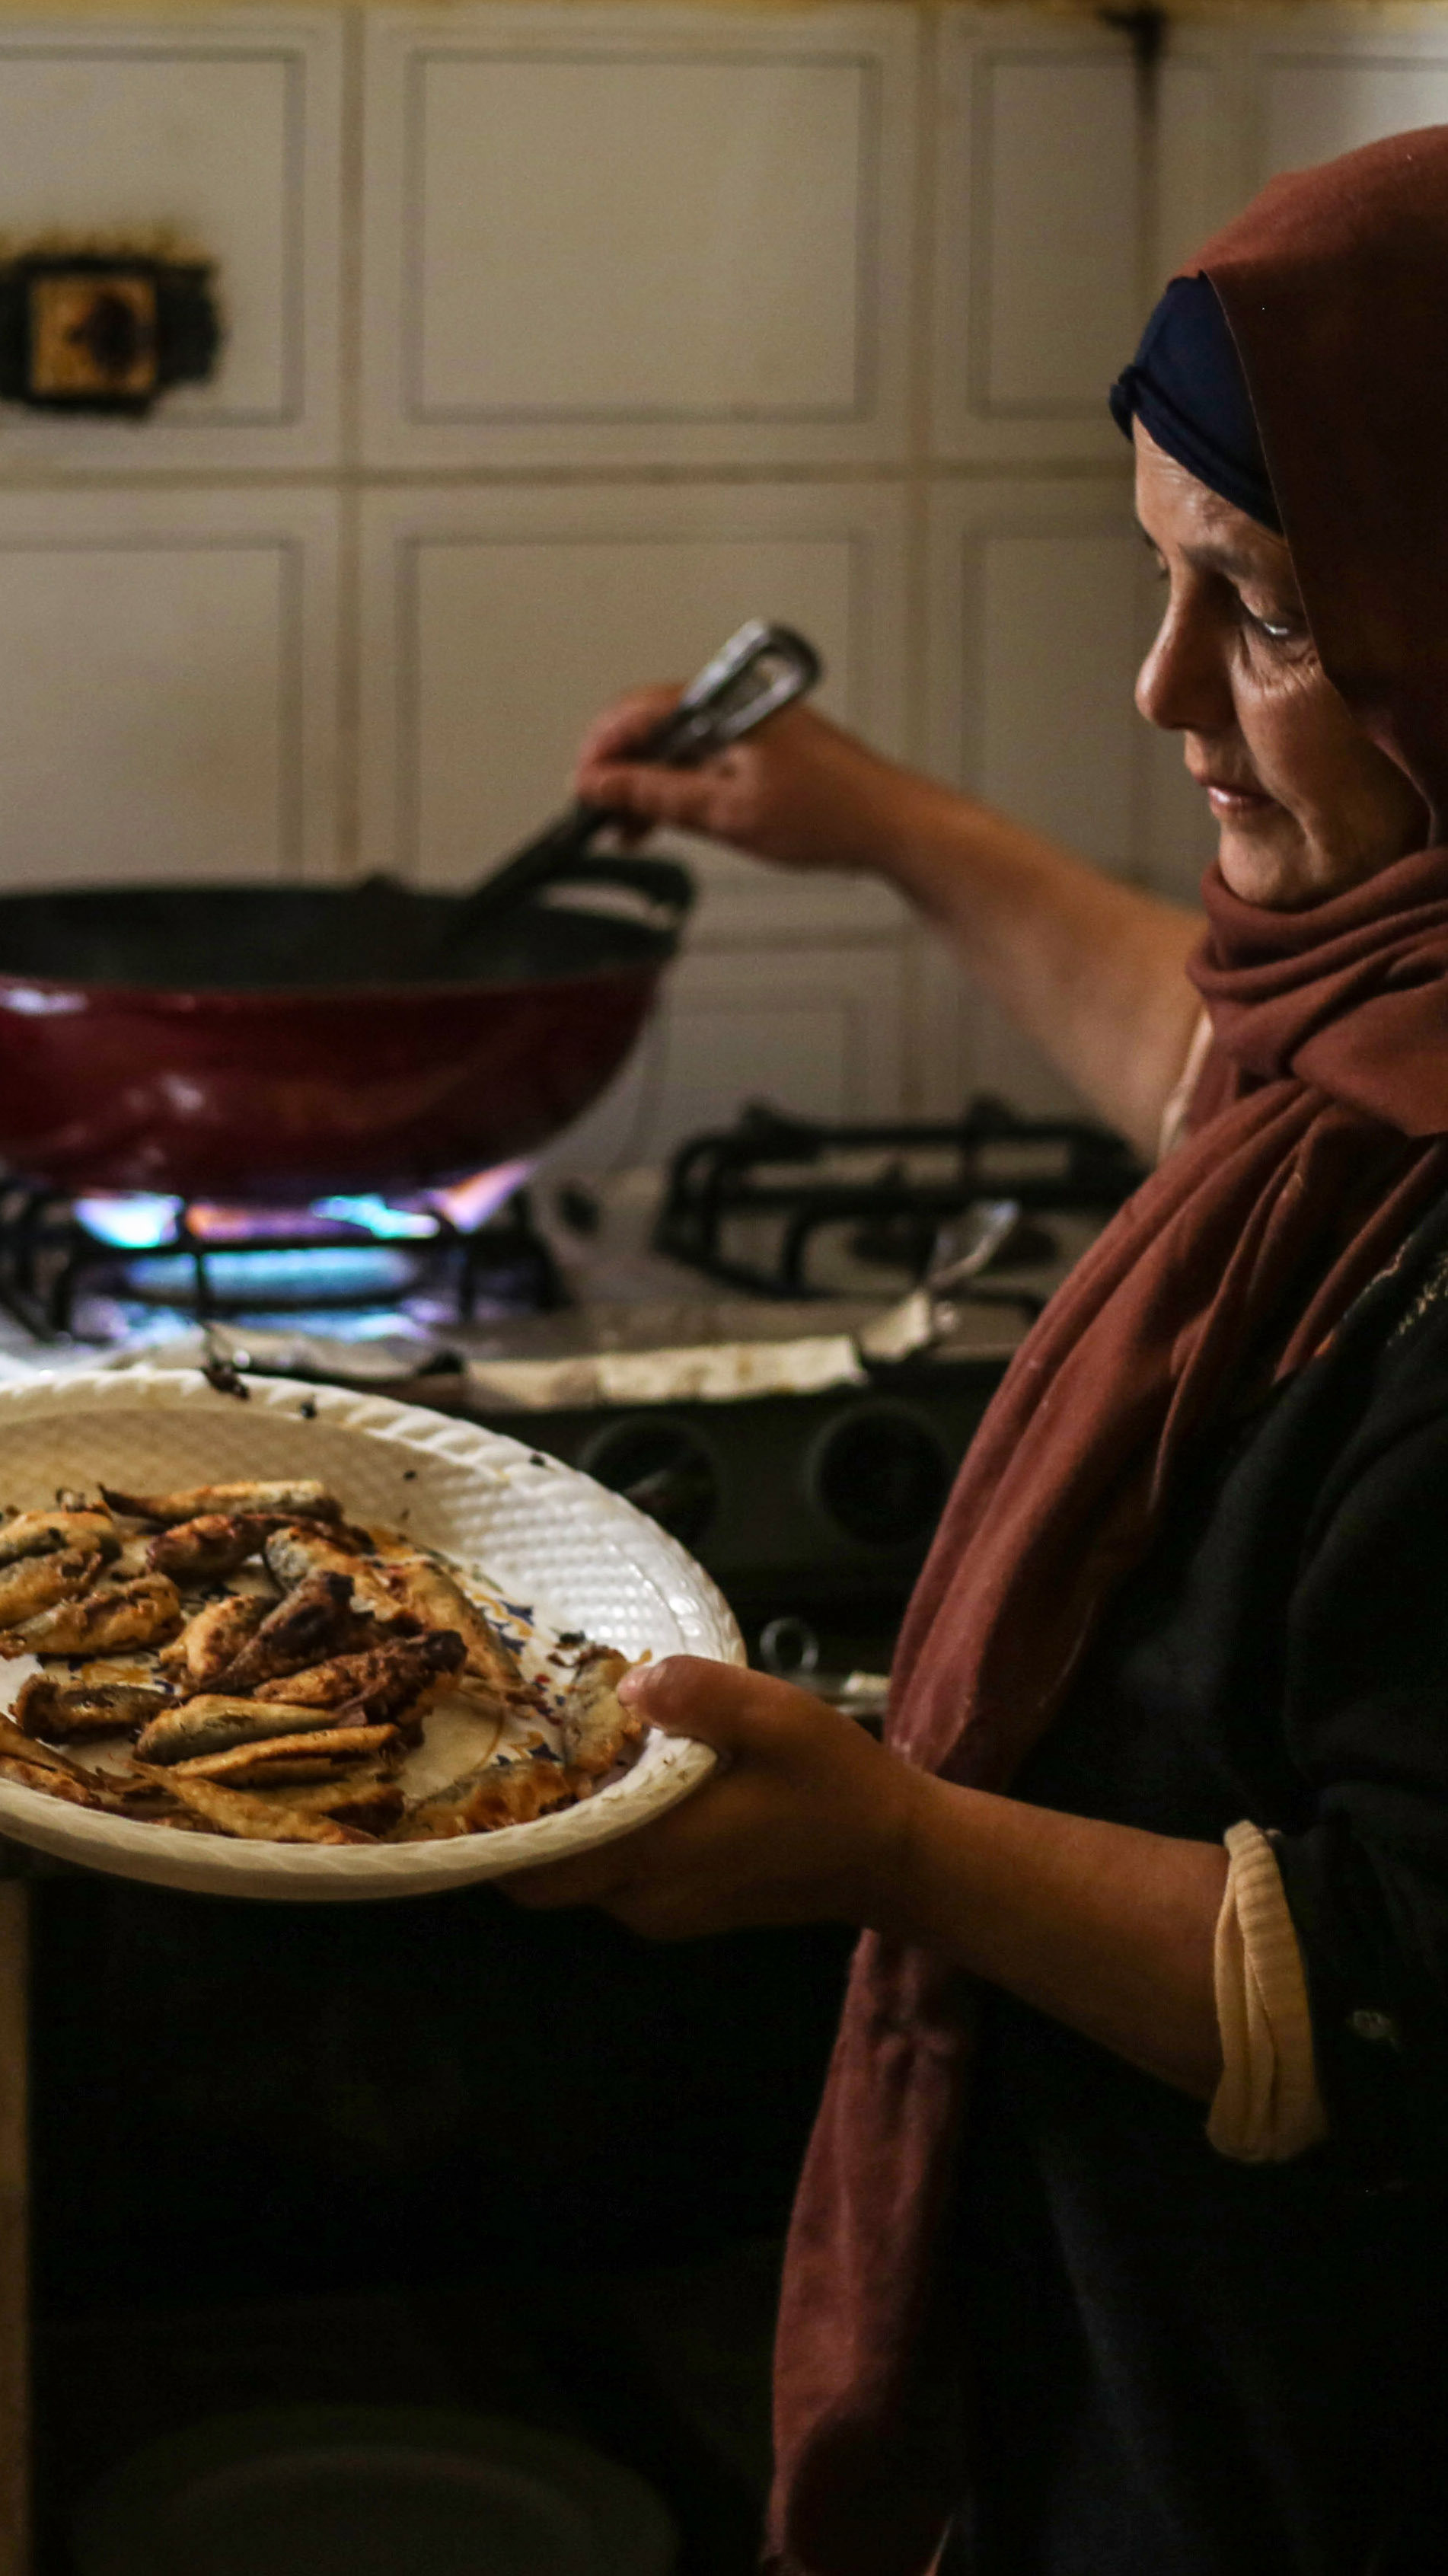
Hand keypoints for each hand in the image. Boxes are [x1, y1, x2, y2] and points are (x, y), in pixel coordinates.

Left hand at [504, 1656, 920, 1938]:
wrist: (896, 1856)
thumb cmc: (838, 1786)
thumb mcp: (779, 1718)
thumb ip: (702, 1696)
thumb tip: (628, 1688)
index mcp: (657, 1853)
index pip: (537, 1868)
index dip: (496, 1829)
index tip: (474, 1772)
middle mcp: (645, 1898)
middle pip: (546, 1875)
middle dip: (522, 1822)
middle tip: (516, 1746)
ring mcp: (663, 1912)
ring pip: (580, 1875)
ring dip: (568, 1826)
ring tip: (565, 1752)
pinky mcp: (684, 1908)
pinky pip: (616, 1877)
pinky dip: (604, 1837)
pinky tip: (622, 1780)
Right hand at [573, 688, 925, 878]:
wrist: (892, 825)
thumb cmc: (825, 815)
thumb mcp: (725, 811)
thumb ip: (654, 794)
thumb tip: (598, 784)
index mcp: (726, 704)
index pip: (639, 711)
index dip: (601, 750)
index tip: (581, 788)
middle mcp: (737, 703)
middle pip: (656, 725)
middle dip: (622, 770)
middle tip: (601, 817)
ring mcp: (752, 723)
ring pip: (680, 745)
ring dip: (650, 783)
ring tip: (632, 829)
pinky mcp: (766, 746)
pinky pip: (707, 756)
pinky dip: (682, 785)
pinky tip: (670, 818)